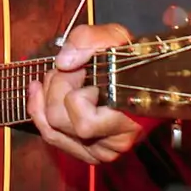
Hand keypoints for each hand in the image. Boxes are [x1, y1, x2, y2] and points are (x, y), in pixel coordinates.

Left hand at [27, 22, 158, 163]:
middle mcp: (115, 141)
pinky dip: (42, 112)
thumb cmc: (133, 60)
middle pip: (58, 119)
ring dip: (48, 99)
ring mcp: (101, 151)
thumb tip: (63, 63)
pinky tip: (42, 93)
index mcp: (127, 118)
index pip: (80, 114)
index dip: (70, 84)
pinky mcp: (89, 153)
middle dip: (56, 87)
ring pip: (51, 130)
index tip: (80, 67)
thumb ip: (87, 40)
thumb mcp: (115, 37)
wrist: (148, 80)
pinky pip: (52, 137)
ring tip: (63, 79)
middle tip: (72, 70)